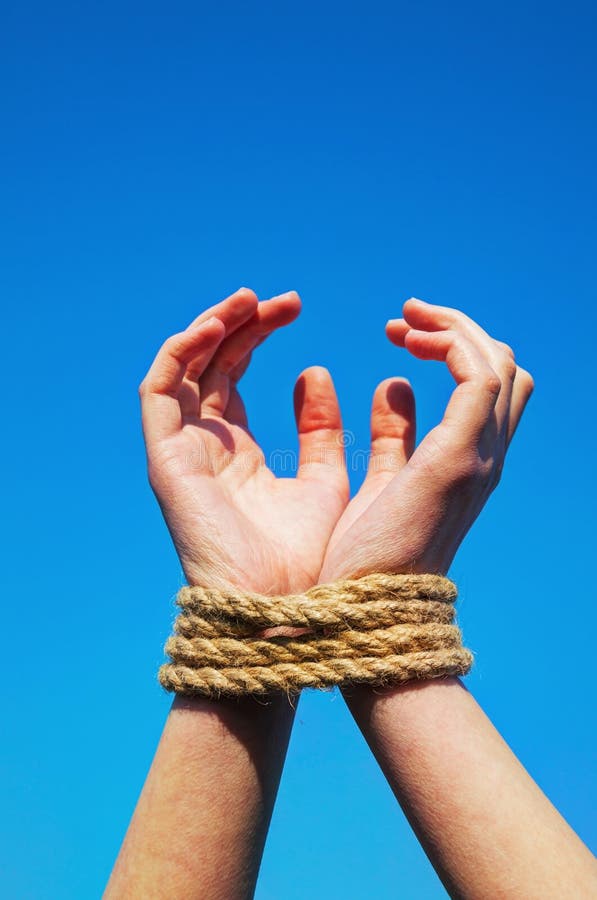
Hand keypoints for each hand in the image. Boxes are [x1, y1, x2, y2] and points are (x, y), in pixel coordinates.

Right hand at [140, 288, 348, 594]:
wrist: (288, 611)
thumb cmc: (310, 560)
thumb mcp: (325, 479)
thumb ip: (321, 428)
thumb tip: (315, 370)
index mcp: (237, 452)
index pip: (236, 374)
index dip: (259, 334)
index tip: (295, 306)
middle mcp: (204, 447)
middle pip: (209, 365)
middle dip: (242, 324)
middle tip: (282, 298)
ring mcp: (183, 452)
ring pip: (182, 370)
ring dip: (211, 328)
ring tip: (250, 299)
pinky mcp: (167, 459)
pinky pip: (160, 392)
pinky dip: (182, 353)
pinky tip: (220, 326)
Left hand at [320, 298, 533, 580]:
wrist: (366, 614)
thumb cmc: (365, 561)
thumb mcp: (383, 485)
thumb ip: (395, 439)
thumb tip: (394, 388)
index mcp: (468, 463)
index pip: (488, 387)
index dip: (452, 348)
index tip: (400, 335)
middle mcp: (485, 456)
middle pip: (504, 368)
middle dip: (456, 330)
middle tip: (404, 320)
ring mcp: (478, 457)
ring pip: (497, 365)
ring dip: (452, 330)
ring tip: (403, 322)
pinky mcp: (458, 459)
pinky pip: (478, 379)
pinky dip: (451, 347)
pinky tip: (407, 344)